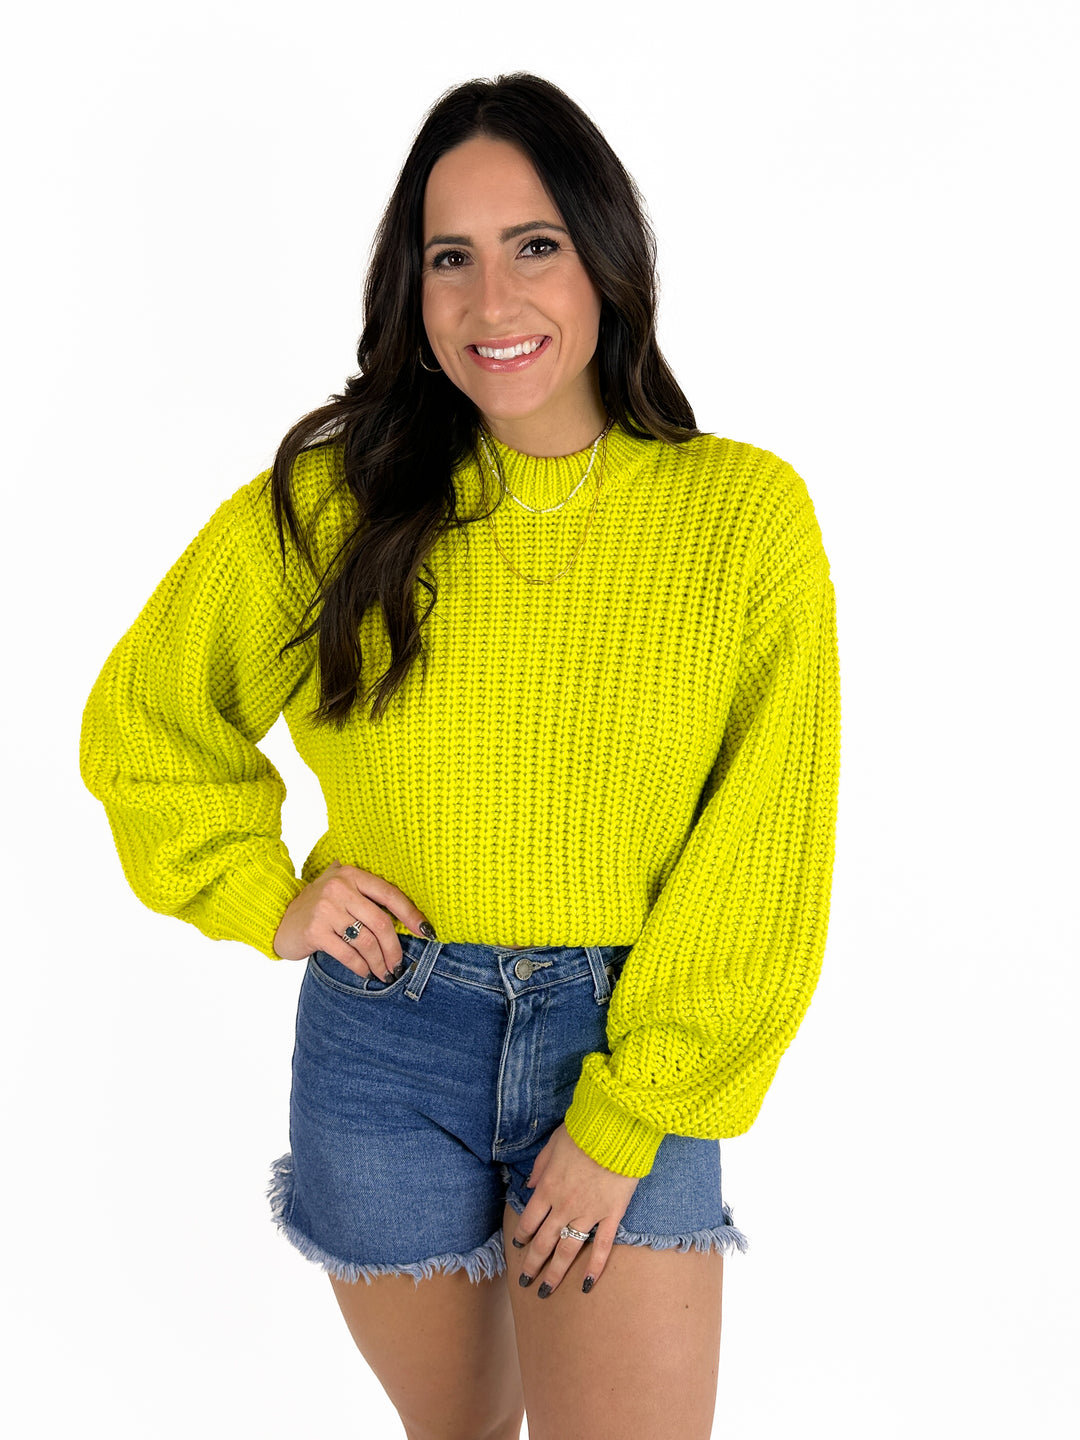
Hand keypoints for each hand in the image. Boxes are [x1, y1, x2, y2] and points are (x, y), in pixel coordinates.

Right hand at [272, 859, 431, 980]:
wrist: (279, 917)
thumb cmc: (318, 906)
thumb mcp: (341, 890)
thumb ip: (367, 895)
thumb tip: (411, 919)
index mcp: (352, 874)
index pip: (390, 894)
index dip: (411, 914)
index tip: (427, 932)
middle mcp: (339, 887)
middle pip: (380, 922)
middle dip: (394, 948)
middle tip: (399, 964)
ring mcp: (325, 909)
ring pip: (366, 941)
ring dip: (380, 962)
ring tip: (385, 973)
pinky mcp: (314, 931)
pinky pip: (348, 954)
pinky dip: (361, 967)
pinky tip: (366, 973)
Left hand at [512, 1123, 639, 1297]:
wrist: (616, 1130)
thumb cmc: (583, 1132)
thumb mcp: (553, 1144)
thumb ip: (540, 1167)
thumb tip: (529, 1185)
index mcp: (547, 1188)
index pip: (529, 1220)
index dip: (522, 1235)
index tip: (517, 1246)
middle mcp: (564, 1205)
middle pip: (544, 1241)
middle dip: (532, 1263)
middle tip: (524, 1280)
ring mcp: (588, 1213)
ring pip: (568, 1249)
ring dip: (555, 1272)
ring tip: (545, 1290)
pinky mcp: (611, 1215)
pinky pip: (601, 1246)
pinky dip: (594, 1267)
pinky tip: (587, 1284)